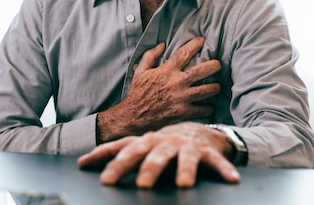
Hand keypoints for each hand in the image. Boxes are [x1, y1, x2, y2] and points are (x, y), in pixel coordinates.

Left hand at [78, 122, 240, 187]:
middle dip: (148, 169)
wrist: (195, 130)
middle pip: (153, 155)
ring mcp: (185, 145)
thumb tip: (82, 162)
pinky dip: (224, 169)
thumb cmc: (161, 142)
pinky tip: (231, 179)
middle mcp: (164, 141)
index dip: (113, 161)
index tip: (104, 178)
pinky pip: (216, 162)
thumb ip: (114, 153)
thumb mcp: (138, 145)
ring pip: (184, 158)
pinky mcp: (206, 151)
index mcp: (145, 140)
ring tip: (184, 183)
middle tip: (143, 184)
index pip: (125, 149)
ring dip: (184, 170)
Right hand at [97, 37, 220, 142]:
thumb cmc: (137, 93)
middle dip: (214, 65)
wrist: (134, 116)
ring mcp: (182, 98)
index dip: (195, 44)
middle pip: (203, 70)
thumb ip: (150, 56)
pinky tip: (208, 106)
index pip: (184, 53)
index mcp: (166, 71)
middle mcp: (176, 83)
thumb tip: (162, 44)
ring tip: (216, 86)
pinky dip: (208, 108)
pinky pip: (203, 109)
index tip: (202, 41)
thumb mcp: (140, 71)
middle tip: (218, 65)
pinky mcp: (184, 112)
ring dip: (215, 87)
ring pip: (207, 90)